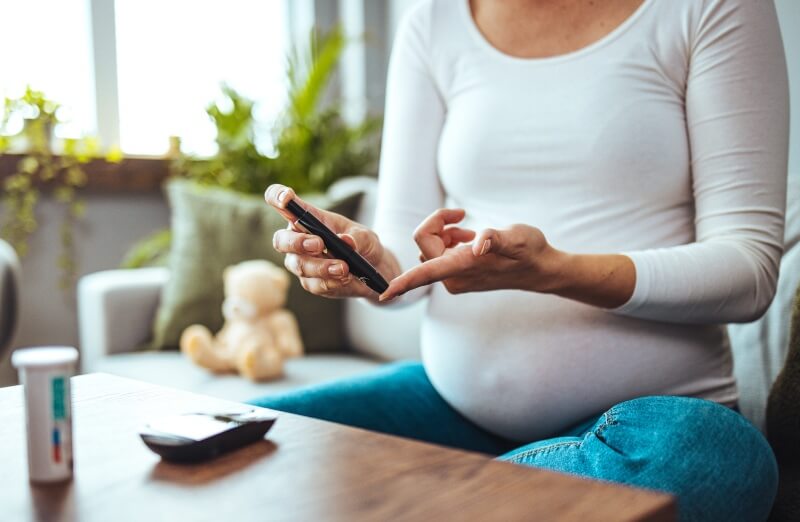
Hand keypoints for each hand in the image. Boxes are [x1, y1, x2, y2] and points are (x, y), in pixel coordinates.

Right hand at [265, 184, 398, 299]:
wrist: (372, 270)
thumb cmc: (362, 244)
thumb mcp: (365, 236)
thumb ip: (356, 237)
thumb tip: (346, 241)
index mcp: (307, 217)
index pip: (282, 202)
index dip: (277, 197)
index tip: (286, 199)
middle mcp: (298, 239)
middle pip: (281, 240)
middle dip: (297, 242)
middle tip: (319, 244)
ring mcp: (301, 262)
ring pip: (299, 265)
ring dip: (321, 266)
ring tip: (343, 267)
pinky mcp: (310, 282)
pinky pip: (314, 283)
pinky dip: (331, 281)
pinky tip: (345, 278)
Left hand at [380, 208, 564, 300]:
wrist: (540, 268)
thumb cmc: (530, 251)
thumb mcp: (517, 238)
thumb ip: (496, 238)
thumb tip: (479, 244)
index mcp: (462, 268)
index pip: (423, 275)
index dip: (402, 284)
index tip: (383, 295)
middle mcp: (453, 277)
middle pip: (424, 243)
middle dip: (437, 224)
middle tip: (462, 215)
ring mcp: (454, 277)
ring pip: (430, 246)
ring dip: (445, 232)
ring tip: (469, 230)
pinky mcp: (456, 274)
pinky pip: (438, 252)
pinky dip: (449, 239)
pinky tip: (468, 238)